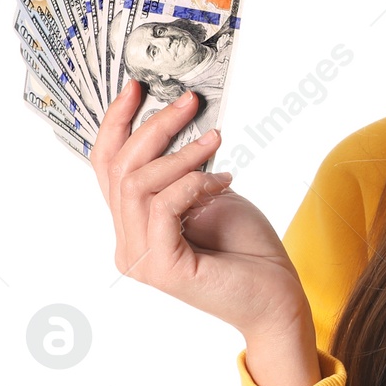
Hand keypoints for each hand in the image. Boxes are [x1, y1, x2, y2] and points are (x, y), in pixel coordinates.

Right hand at [90, 81, 318, 385]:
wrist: (278, 298)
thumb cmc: (250, 250)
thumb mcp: (211, 196)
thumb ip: (183, 171)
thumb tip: (178, 123)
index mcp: (133, 225)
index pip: (107, 166)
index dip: (117, 123)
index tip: (138, 88)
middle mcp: (127, 243)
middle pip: (118, 169)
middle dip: (154, 127)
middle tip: (190, 102)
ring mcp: (140, 258)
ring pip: (137, 184)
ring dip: (180, 154)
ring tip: (216, 141)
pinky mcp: (162, 267)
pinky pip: (163, 206)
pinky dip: (194, 183)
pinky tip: (223, 181)